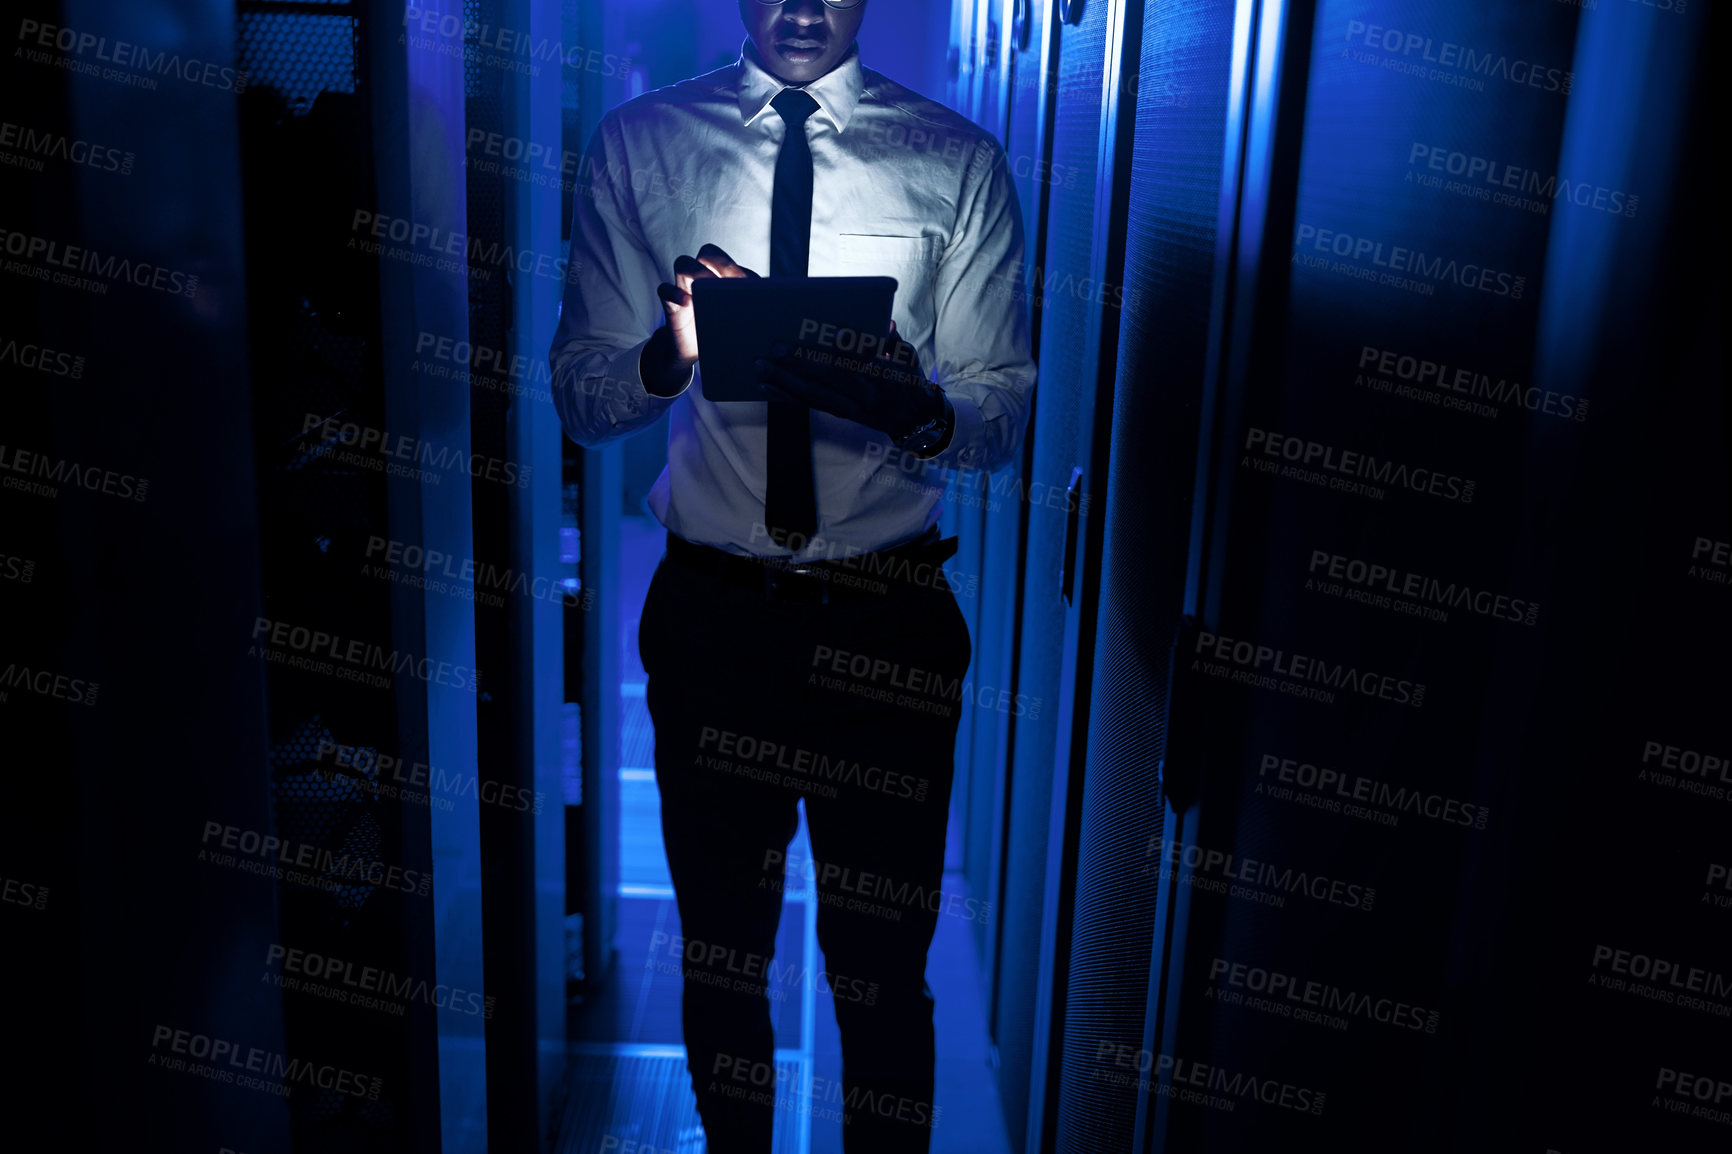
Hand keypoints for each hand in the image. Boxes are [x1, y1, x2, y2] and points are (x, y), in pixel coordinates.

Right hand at [642, 243, 757, 393]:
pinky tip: (685, 303)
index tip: (745, 283)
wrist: (694, 353)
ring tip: (707, 290)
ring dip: (696, 272)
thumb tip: (774, 312)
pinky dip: (673, 294)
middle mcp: (704, 277)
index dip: (736, 267)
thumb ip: (752, 311)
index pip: (730, 260)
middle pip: (708, 253)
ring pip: (684, 264)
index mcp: (723, 278)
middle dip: (719, 261)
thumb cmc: (723, 336)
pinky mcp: (671, 304)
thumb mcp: (741, 324)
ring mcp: (685, 288)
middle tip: (730, 281)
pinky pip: (665, 290)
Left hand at [754, 321, 945, 439]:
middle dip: (799, 363)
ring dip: (784, 382)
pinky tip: (767, 388)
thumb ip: (894, 341)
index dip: (840, 347)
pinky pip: (810, 406)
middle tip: (774, 349)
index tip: (824, 331)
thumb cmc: (909, 380)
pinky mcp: (842, 415)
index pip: (858, 360)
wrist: (914, 419)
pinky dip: (786, 397)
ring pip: (813, 395)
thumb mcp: (909, 358)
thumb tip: (885, 324)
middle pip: (827, 378)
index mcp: (882, 377)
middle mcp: (864, 395)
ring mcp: (851, 409)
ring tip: (760, 369)